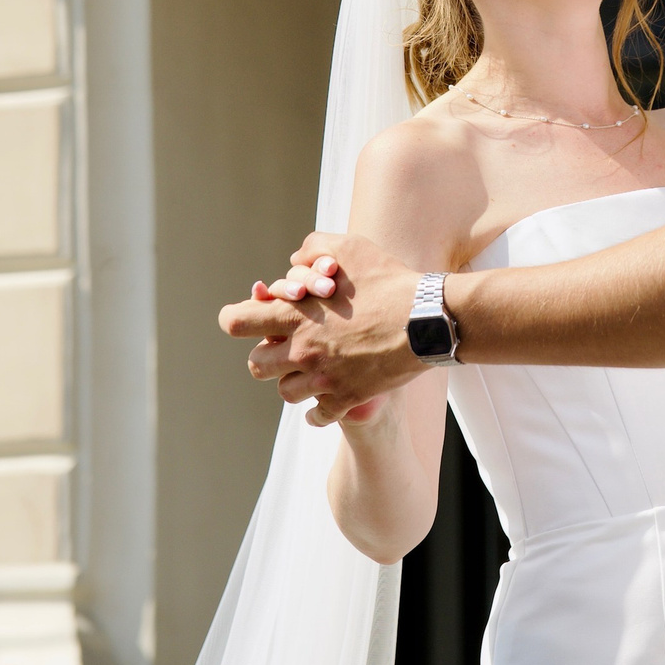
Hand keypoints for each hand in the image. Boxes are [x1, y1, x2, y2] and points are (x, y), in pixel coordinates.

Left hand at [218, 232, 426, 423]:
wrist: (428, 320)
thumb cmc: (389, 281)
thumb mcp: (351, 248)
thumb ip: (314, 248)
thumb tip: (294, 261)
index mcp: (296, 316)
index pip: (236, 322)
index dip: (236, 318)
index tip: (247, 318)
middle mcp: (303, 351)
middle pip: (256, 365)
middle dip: (266, 354)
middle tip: (284, 347)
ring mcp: (325, 378)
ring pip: (285, 392)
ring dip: (292, 381)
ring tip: (309, 370)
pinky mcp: (347, 398)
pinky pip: (317, 416)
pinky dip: (318, 410)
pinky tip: (326, 399)